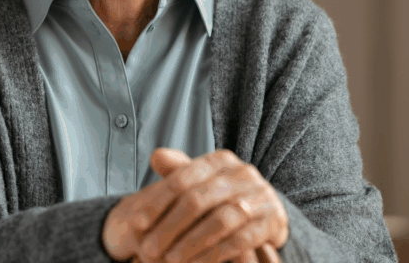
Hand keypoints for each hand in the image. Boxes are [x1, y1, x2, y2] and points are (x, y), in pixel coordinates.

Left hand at [103, 148, 287, 262]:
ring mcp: (260, 197)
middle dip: (170, 227)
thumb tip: (156, 156)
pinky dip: (214, 254)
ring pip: (219, 221)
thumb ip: (178, 171)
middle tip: (149, 249)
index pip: (182, 178)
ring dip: (191, 243)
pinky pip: (240, 240)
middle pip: (198, 199)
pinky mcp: (272, 221)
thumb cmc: (222, 195)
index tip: (137, 224)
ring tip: (170, 260)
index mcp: (221, 160)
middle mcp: (243, 173)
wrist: (266, 211)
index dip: (157, 201)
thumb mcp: (201, 180)